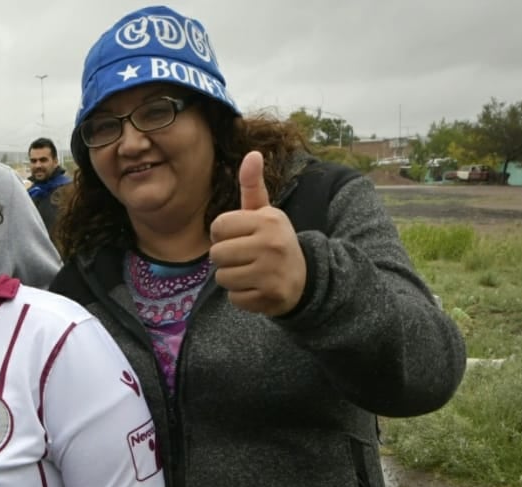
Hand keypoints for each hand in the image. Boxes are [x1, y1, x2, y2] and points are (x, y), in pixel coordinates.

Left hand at [208, 150, 307, 315]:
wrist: (305, 278)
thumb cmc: (274, 242)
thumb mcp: (266, 213)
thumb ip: (253, 187)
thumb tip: (252, 153)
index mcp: (268, 220)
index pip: (218, 226)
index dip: (222, 234)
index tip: (237, 237)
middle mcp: (271, 244)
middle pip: (216, 254)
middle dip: (225, 259)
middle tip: (245, 257)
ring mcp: (272, 271)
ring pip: (222, 278)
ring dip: (232, 278)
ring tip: (251, 272)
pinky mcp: (271, 295)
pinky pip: (234, 298)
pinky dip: (242, 296)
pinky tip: (257, 287)